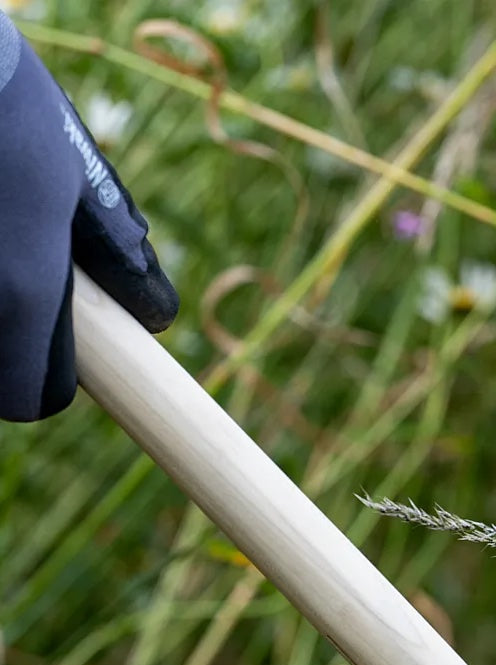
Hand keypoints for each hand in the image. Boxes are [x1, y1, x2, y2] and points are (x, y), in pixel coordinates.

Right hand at [0, 13, 177, 421]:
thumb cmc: (12, 107)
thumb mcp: (81, 178)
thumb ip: (116, 255)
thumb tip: (154, 313)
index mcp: (24, 296)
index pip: (25, 400)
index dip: (39, 390)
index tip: (46, 373)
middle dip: (8, 350)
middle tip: (19, 295)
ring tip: (5, 250)